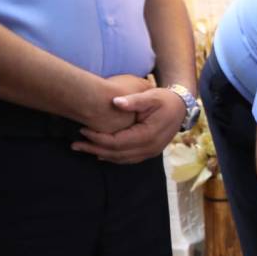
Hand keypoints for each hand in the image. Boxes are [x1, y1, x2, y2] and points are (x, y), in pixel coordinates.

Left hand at [72, 86, 186, 163]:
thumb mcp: (151, 96)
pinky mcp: (149, 152)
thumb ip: (134, 100)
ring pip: (122, 159)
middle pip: (116, 153)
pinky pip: (128, 159)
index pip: (117, 142)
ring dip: (101, 155)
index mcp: (148, 135)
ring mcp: (150, 152)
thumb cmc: (165, 100)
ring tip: (83, 149)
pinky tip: (100, 154)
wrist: (181, 108)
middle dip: (94, 149)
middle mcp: (150, 148)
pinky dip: (113, 157)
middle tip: (75, 144)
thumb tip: (115, 102)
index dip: (98, 138)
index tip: (82, 129)